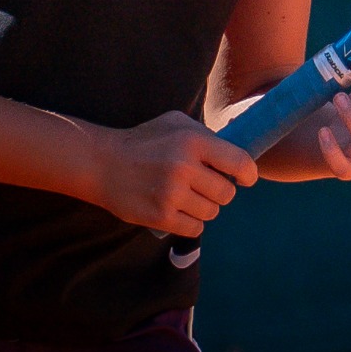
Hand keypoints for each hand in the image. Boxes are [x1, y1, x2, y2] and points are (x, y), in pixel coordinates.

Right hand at [95, 110, 256, 237]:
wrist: (102, 163)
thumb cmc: (145, 140)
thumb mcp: (176, 123)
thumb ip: (206, 135)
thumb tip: (236, 153)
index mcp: (193, 141)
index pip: (239, 162)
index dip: (248, 174)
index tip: (246, 179)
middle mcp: (184, 167)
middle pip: (227, 193)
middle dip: (220, 192)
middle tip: (205, 186)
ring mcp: (171, 194)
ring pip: (212, 212)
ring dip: (205, 207)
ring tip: (189, 197)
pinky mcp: (160, 216)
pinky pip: (195, 228)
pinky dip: (192, 222)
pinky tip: (180, 211)